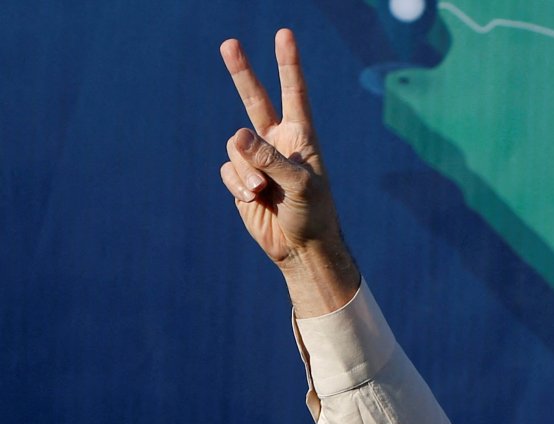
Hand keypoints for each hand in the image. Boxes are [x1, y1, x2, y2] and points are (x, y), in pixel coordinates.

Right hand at [219, 29, 359, 315]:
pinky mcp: (241, 179)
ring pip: (235, 147)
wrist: (302, 247)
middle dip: (242, 73)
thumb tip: (236, 137)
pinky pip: (228, 170)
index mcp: (301, 136)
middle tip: (229, 44)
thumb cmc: (314, 214)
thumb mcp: (300, 184)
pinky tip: (254, 199)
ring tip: (264, 192)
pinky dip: (238, 184)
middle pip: (254, 100)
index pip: (293, 93)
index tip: (284, 35)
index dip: (288, 64)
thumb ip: (270, 159)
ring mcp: (257, 159)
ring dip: (246, 171)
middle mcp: (278, 142)